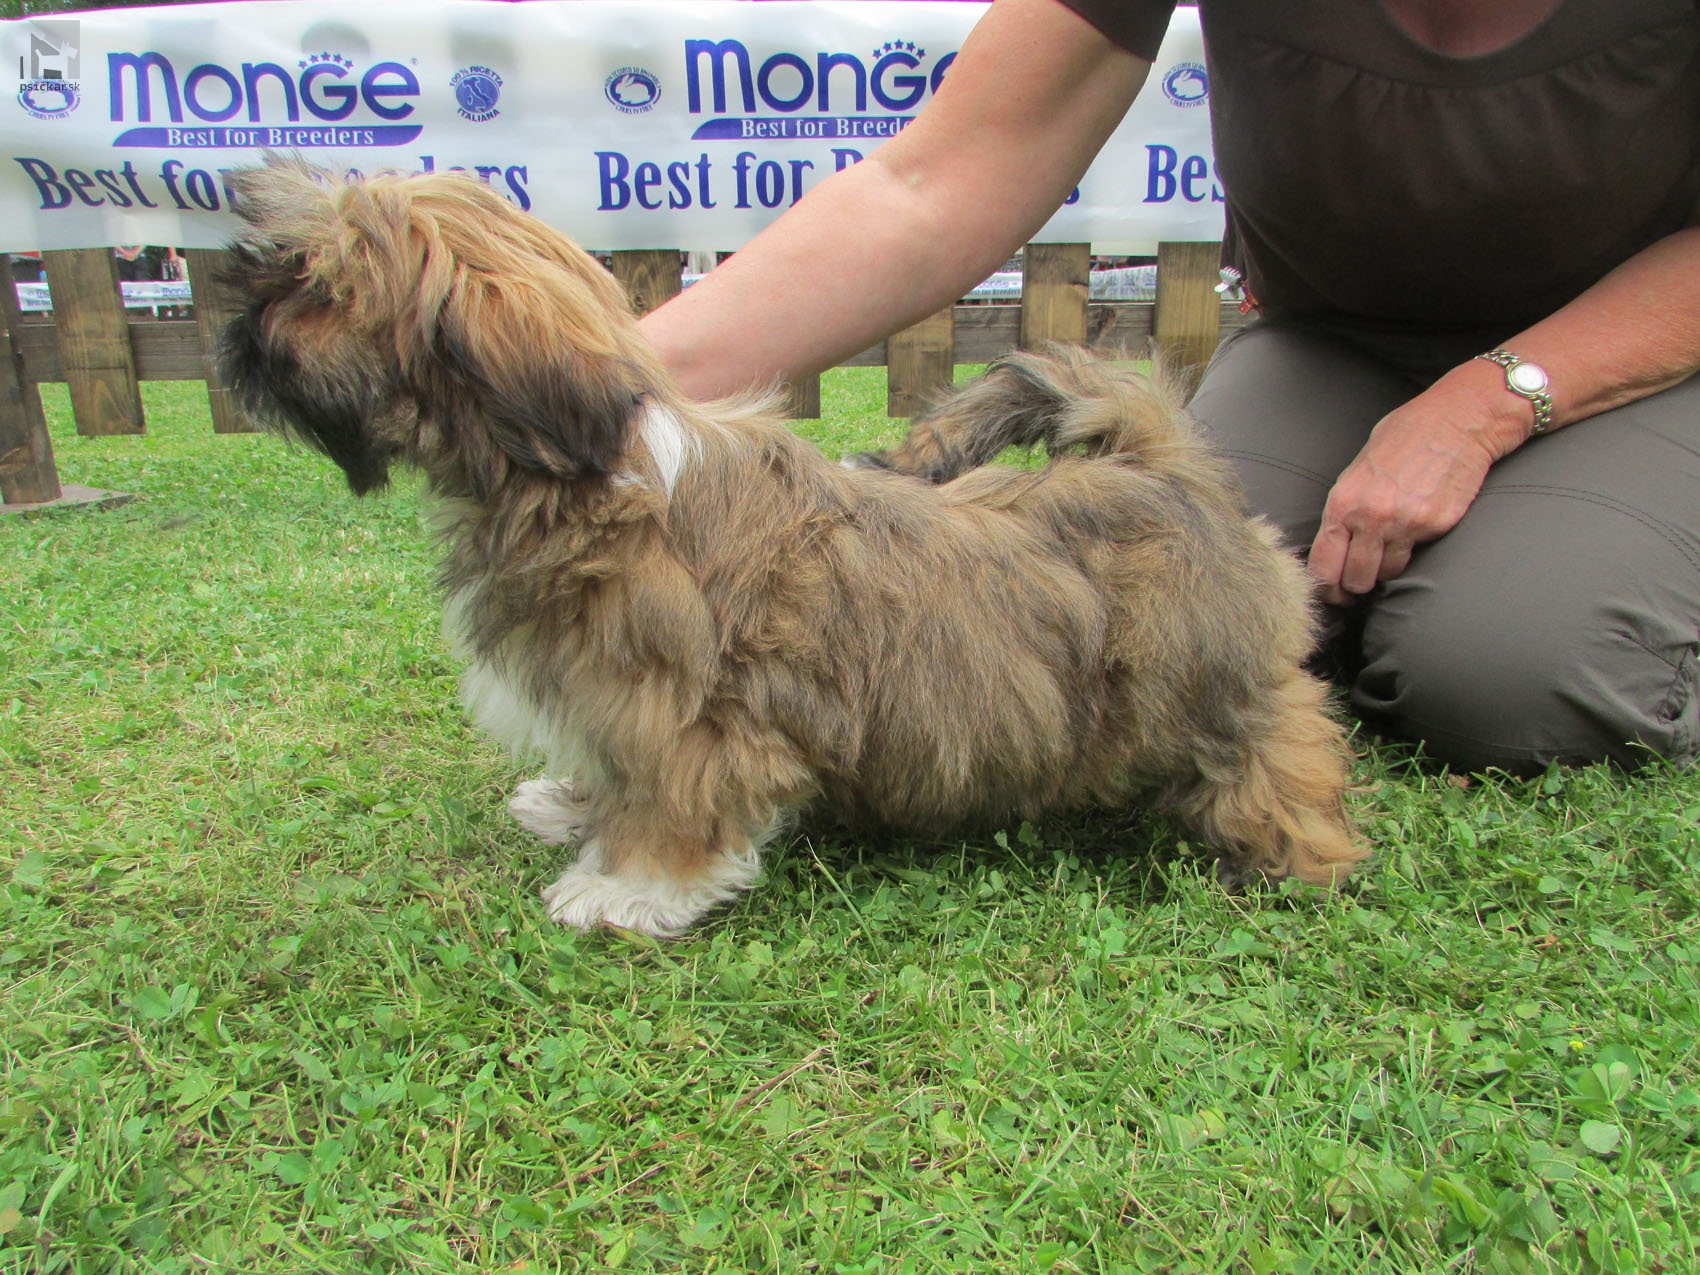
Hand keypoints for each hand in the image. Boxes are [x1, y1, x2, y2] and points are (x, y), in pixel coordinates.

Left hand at [1307, 377, 1515, 605]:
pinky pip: (1417, 556)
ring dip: (1385, 570)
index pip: (1323, 565)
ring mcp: (1404, 524)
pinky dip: (1413, 552)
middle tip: (1360, 583)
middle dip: (1356, 586)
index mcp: (1343, 501)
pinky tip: (1414, 532)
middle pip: (1355, 580)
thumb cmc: (1406, 435)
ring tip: (1387, 553)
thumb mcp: (1360, 466)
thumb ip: (1346, 504)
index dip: (1326, 587)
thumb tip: (1335, 539)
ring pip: (1387, 574)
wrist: (1458, 421)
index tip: (1332, 593)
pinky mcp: (1435, 526)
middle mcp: (1370, 517)